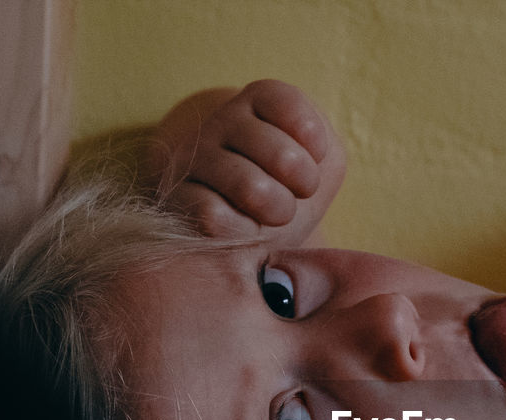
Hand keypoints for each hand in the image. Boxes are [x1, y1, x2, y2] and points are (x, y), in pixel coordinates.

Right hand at [148, 80, 344, 243]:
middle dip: (303, 185)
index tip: (313, 158)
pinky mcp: (178, 196)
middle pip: (283, 155)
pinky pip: (215, 217)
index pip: (289, 104)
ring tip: (274, 213)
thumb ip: (327, 151)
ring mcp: (196, 156)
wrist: (252, 232)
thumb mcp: (324, 164)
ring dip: (277, 211)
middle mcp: (222, 120)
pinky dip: (241, 231)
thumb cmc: (289, 190)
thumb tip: (295, 161)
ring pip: (251, 188)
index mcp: (258, 102)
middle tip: (295, 192)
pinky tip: (242, 227)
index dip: (314, 143)